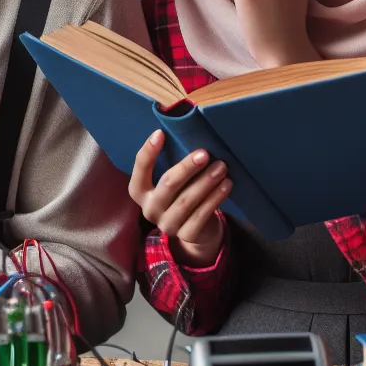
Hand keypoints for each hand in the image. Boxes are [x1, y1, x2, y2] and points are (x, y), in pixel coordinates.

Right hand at [128, 130, 231, 267]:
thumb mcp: (173, 180)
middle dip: (187, 167)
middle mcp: (150, 209)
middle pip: (167, 185)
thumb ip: (172, 162)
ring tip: (222, 166)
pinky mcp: (187, 235)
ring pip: (187, 200)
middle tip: (205, 153)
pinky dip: (215, 198)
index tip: (160, 133)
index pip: (140, 169)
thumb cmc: (182, 193)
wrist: (195, 230)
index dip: (149, 151)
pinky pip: (202, 215)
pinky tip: (226, 185)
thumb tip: (188, 130)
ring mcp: (168, 224)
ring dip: (206, 181)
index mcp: (140, 192)